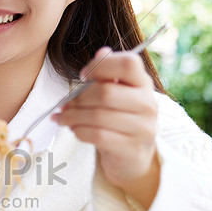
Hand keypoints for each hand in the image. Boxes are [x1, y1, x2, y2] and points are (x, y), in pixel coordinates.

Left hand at [54, 47, 159, 205]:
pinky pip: (98, 135)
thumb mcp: (117, 94)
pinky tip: (74, 130)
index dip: (100, 65)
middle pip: (106, 92)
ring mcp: (143, 128)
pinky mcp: (132, 149)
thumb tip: (101, 53)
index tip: (82, 76)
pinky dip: (80, 131)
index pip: (128, 64)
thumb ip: (107, 74)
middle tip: (65, 104)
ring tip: (63, 118)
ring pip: (99, 116)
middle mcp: (148, 104)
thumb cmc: (120, 119)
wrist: (133, 157)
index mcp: (143, 84)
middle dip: (79, 98)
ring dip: (73, 116)